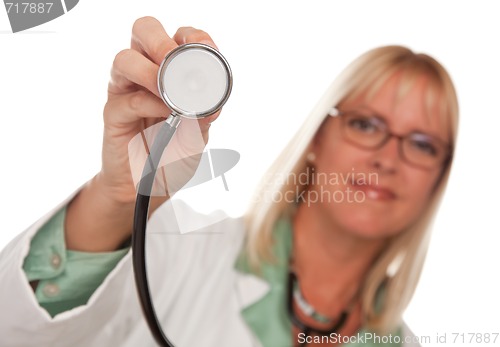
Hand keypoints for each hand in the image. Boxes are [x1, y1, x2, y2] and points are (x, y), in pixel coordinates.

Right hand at [64, 17, 222, 250]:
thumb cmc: (173, 158)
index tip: (210, 51)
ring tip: (169, 90)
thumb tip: (212, 103)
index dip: (194, 38)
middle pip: (144, 31)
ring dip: (150, 71)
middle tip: (176, 61)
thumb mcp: (198, 138)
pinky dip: (149, 103)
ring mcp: (126, 91)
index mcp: (170, 73)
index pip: (178, 37)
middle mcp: (145, 75)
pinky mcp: (114, 114)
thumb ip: (203, 118)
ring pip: (125, 59)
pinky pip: (127, 99)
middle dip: (161, 41)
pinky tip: (166, 114)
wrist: (150, 189)